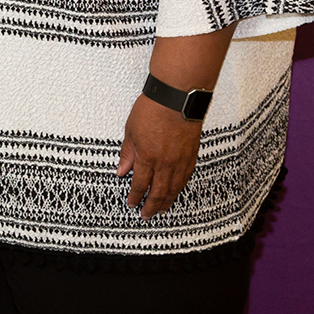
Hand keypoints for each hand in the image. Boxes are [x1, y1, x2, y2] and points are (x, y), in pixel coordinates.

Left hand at [116, 95, 203, 218]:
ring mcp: (180, 160)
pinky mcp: (191, 156)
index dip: (135, 196)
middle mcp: (165, 163)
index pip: (140, 184)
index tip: (132, 203)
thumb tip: (122, 170)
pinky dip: (179, 188)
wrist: (177, 98)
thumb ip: (127, 153)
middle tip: (146, 215)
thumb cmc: (153, 109)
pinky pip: (185, 178)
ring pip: (174, 188)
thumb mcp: (130, 131)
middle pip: (158, 192)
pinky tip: (176, 192)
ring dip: (167, 201)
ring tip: (161, 210)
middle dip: (151, 206)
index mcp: (147, 157)